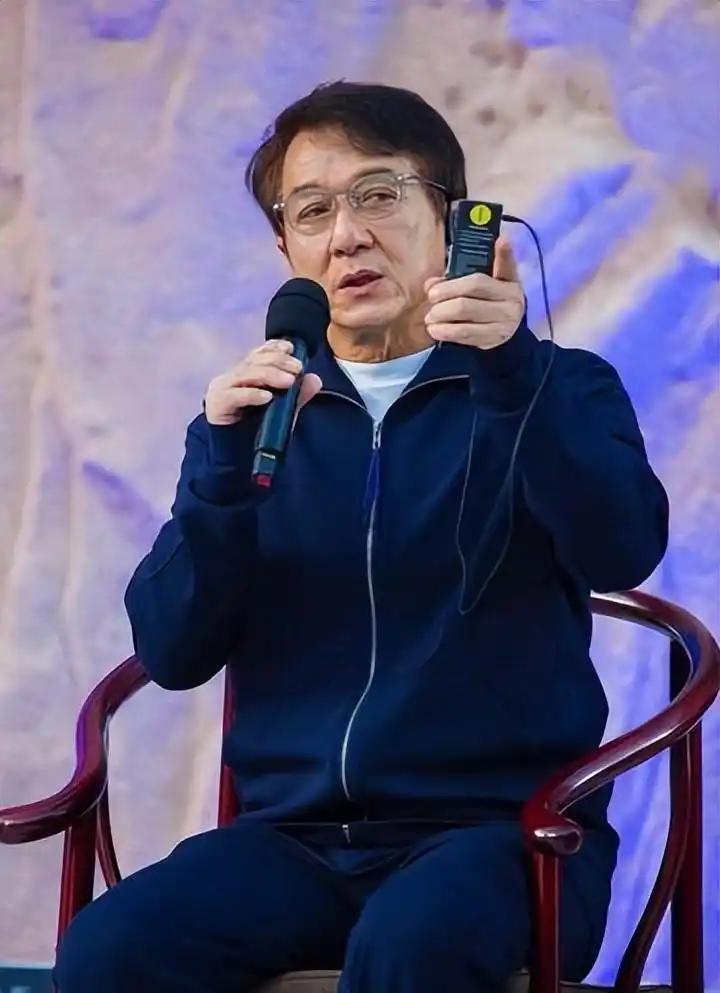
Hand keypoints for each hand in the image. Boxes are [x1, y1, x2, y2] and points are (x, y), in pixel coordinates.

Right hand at [205, 339, 322, 426]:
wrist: (230, 452)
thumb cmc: (254, 428)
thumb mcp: (281, 411)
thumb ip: (297, 395)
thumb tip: (315, 380)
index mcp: (248, 373)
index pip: (260, 353)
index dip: (275, 347)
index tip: (291, 348)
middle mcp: (234, 376)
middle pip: (256, 361)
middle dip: (279, 361)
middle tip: (298, 368)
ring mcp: (224, 388)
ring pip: (247, 374)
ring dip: (270, 375)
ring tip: (289, 381)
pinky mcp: (218, 403)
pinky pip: (235, 395)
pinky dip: (252, 395)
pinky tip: (267, 397)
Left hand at [423, 236, 524, 349]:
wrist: (502, 334)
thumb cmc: (486, 305)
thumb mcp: (481, 288)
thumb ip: (458, 279)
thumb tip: (431, 283)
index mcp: (509, 281)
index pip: (506, 265)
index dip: (505, 252)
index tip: (502, 239)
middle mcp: (512, 299)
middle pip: (474, 288)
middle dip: (446, 292)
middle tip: (431, 298)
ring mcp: (504, 321)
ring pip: (466, 311)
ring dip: (442, 313)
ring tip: (430, 317)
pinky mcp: (493, 339)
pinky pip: (465, 333)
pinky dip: (446, 331)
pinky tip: (435, 330)